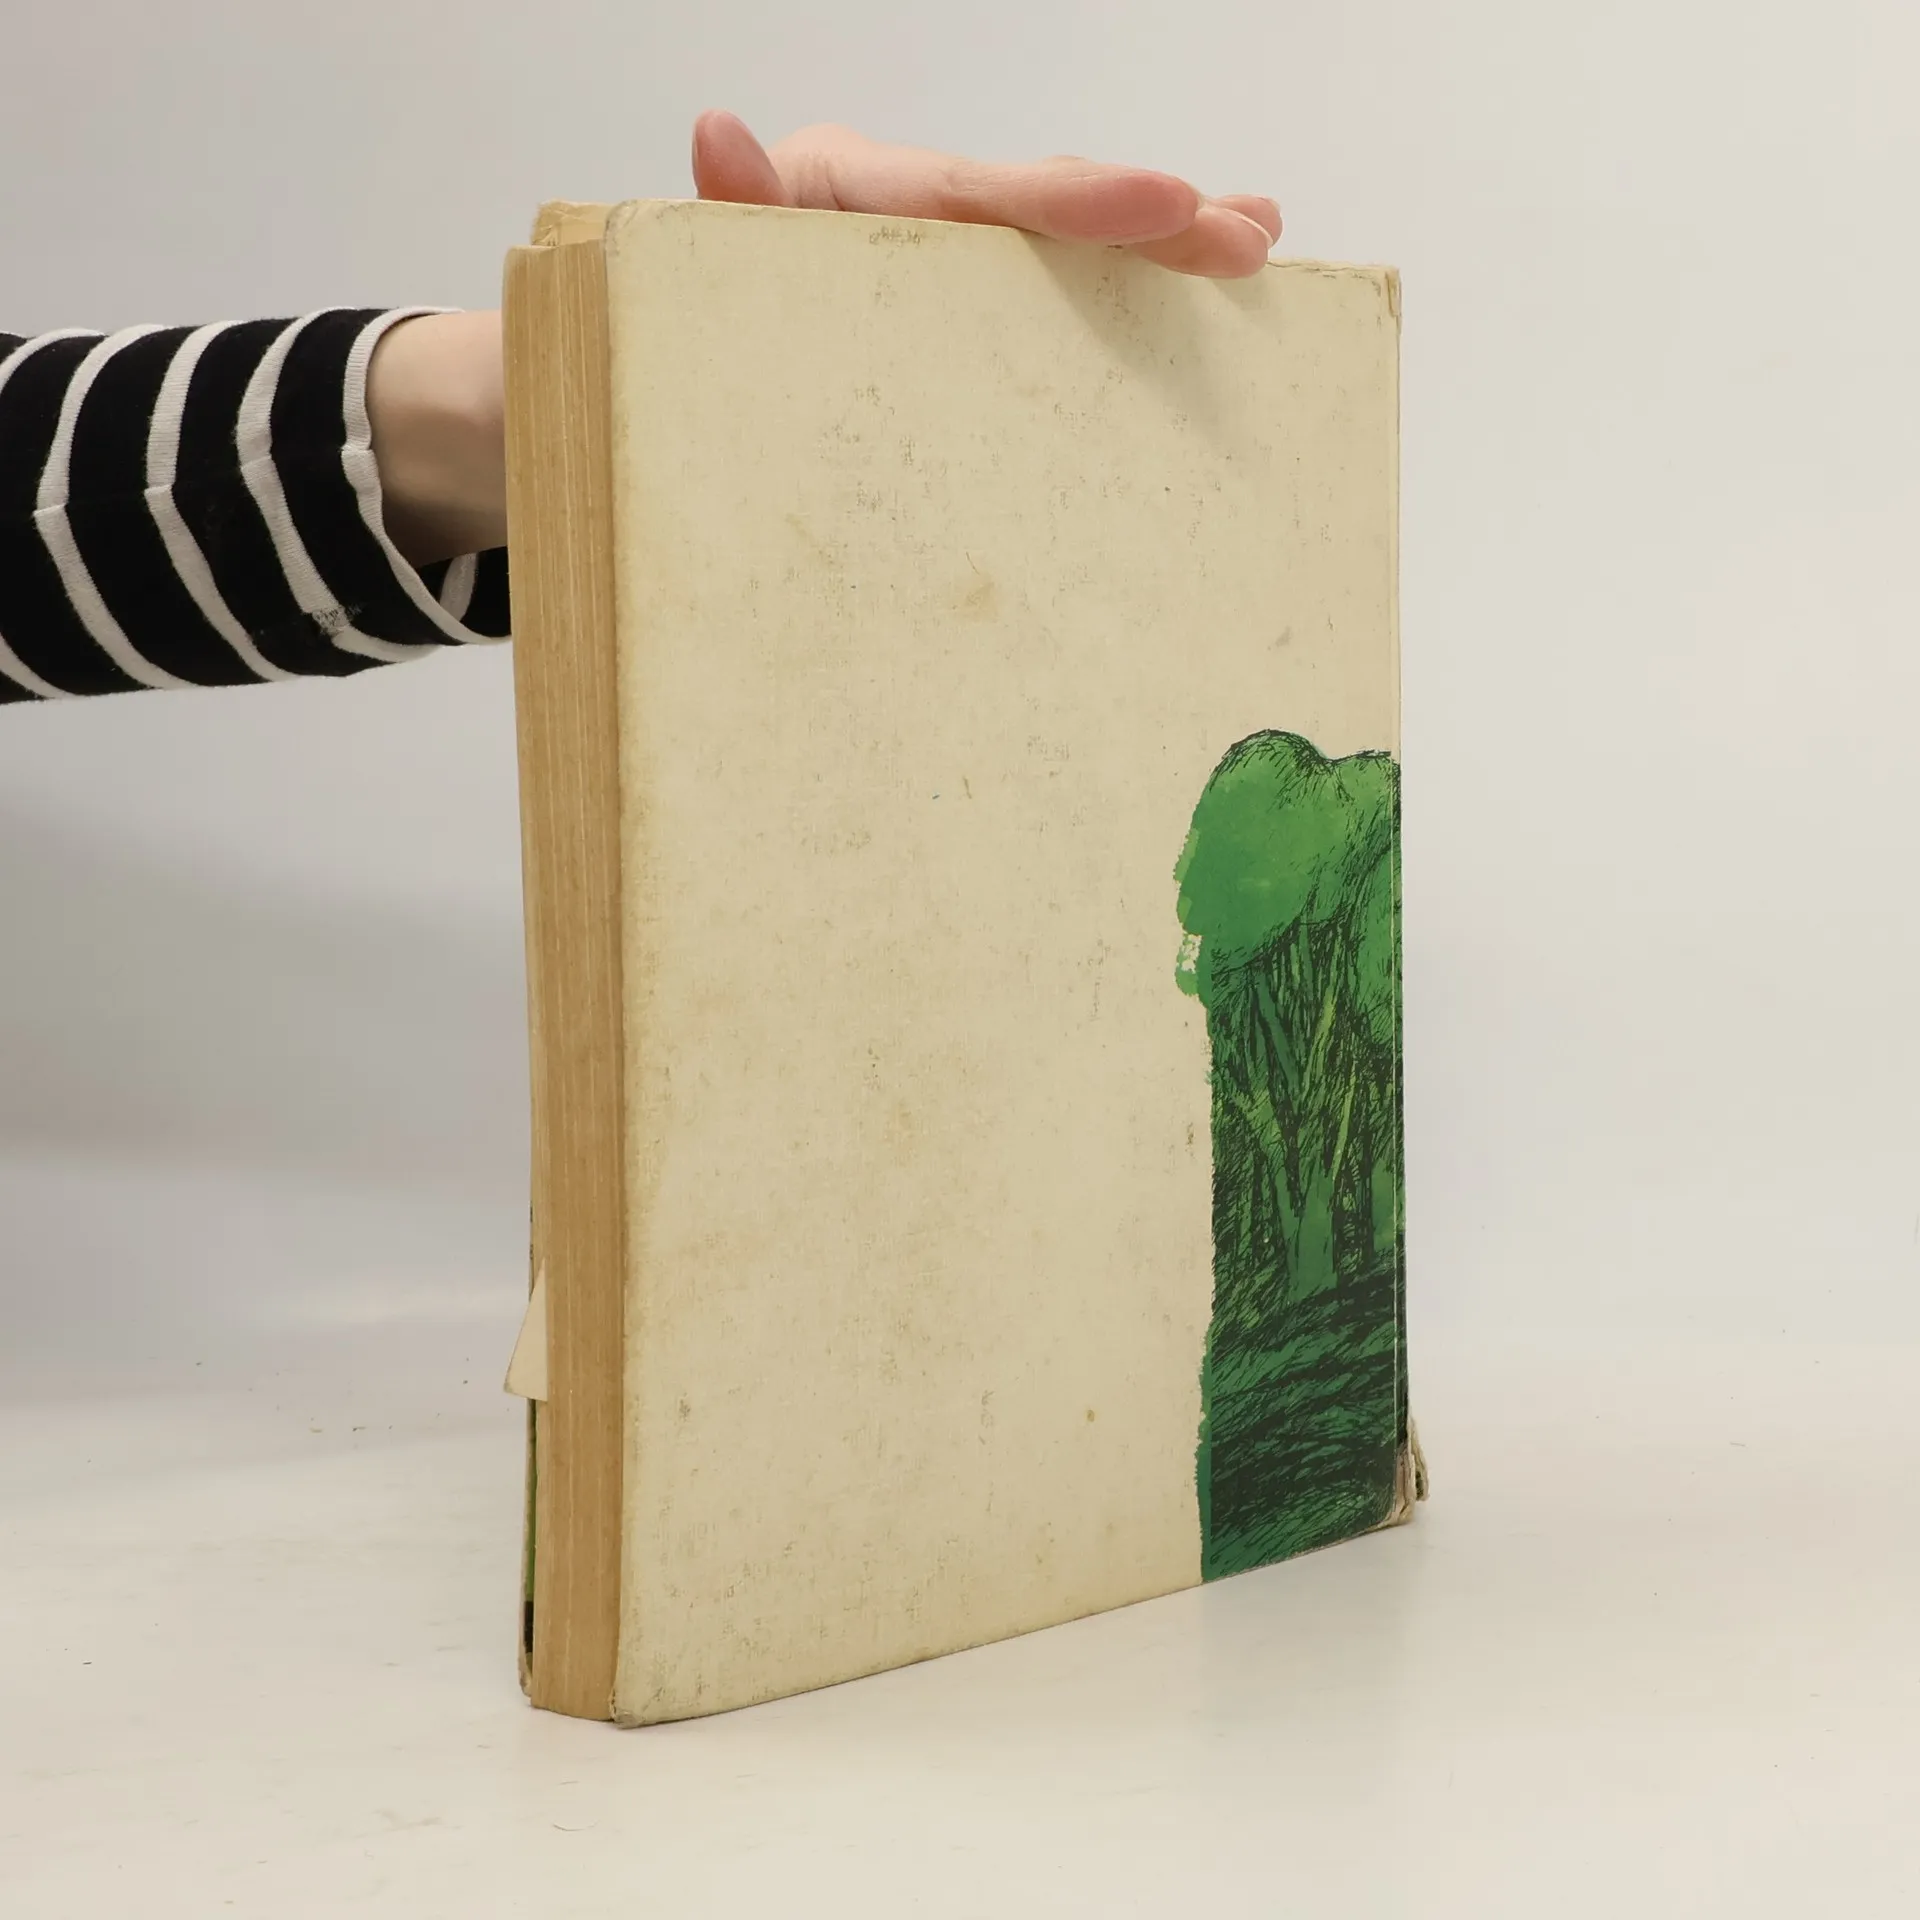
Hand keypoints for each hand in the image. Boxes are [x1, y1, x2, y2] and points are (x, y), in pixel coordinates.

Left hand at [692, 112, 1280, 279]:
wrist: (707, 307)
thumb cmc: (717, 290)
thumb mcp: (716, 259)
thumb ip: (735, 209)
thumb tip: (717, 132)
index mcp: (874, 192)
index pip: (989, 193)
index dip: (1082, 198)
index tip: (1170, 201)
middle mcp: (931, 206)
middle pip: (1054, 207)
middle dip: (1156, 221)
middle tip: (1247, 238)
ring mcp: (960, 249)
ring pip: (1075, 241)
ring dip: (1170, 242)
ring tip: (1258, 240)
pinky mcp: (976, 294)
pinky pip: (1064, 284)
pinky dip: (1138, 273)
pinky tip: (1221, 268)